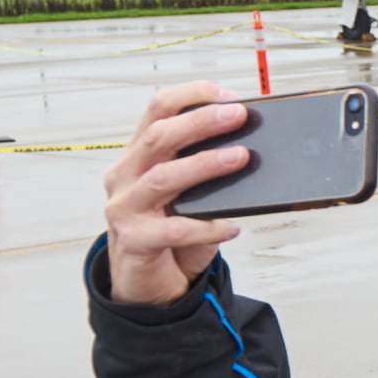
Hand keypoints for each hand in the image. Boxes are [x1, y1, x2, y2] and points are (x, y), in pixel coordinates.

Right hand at [100, 83, 250, 305]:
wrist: (145, 282)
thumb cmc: (169, 229)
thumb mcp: (188, 193)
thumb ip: (206, 170)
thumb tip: (251, 147)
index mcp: (139, 155)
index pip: (157, 109)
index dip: (192, 96)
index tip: (228, 95)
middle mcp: (126, 175)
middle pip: (158, 137)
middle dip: (200, 122)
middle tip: (239, 116)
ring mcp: (125, 208)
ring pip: (162, 178)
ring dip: (204, 165)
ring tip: (241, 158)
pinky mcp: (133, 241)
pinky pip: (172, 231)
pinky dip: (206, 227)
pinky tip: (230, 226)